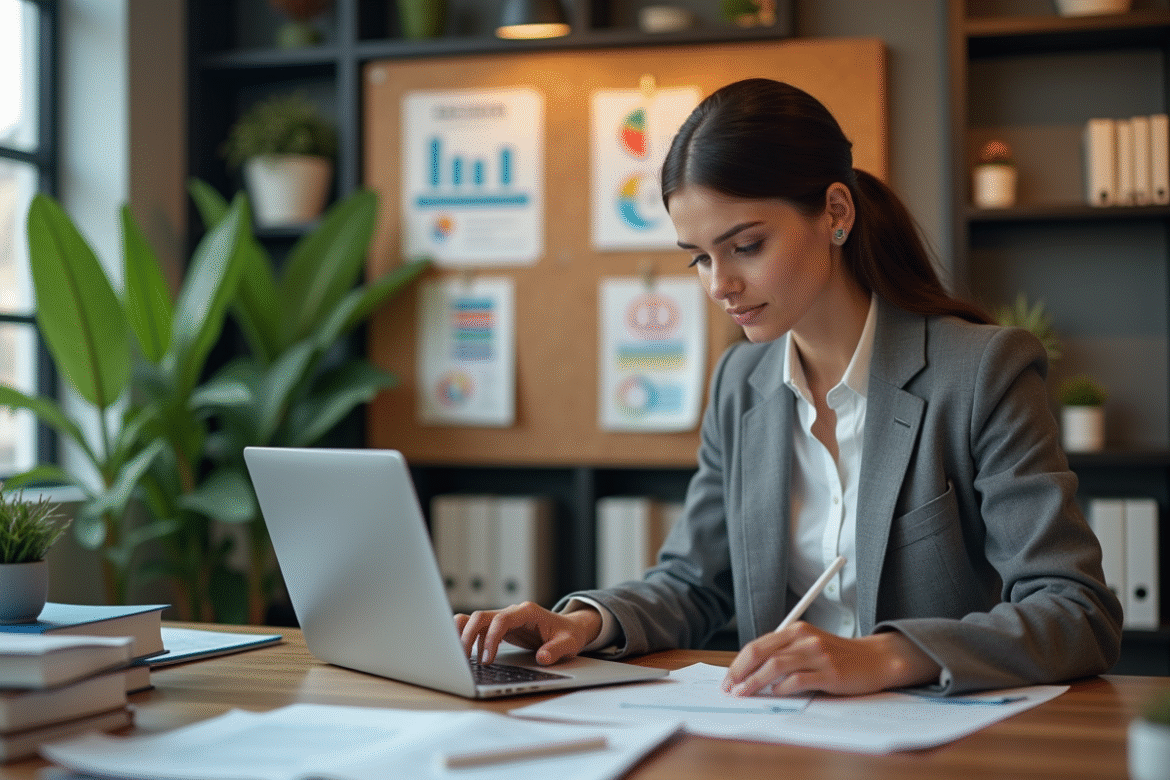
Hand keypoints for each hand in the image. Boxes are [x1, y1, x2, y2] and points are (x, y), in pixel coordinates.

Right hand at [455, 602, 602, 665]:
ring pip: (476, 620)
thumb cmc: (568, 634)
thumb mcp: (568, 643)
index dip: (491, 638)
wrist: (569, 628)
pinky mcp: (500, 627)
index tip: (487, 659)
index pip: (501, 620)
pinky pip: (479, 628)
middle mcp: (513, 612)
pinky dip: (469, 637)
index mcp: (527, 612)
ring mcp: (504, 618)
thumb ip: (556, 650)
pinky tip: (466, 652)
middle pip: (482, 616)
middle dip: (469, 635)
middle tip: (464, 659)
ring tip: (459, 656)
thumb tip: (543, 657)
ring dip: (465, 635)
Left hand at [722, 622, 940, 696]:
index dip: (738, 663)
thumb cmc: (837, 656)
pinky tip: (776, 693)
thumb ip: (784, 653)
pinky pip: (798, 680)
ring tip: (744, 693)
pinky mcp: (830, 673)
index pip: (757, 645)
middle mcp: (804, 638)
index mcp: (796, 630)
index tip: (728, 679)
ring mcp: (817, 654)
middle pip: (761, 653)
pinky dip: (782, 688)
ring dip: (755, 682)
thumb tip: (750, 672)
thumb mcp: (809, 646)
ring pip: (776, 666)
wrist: (875, 659)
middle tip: (730, 688)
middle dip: (740, 672)